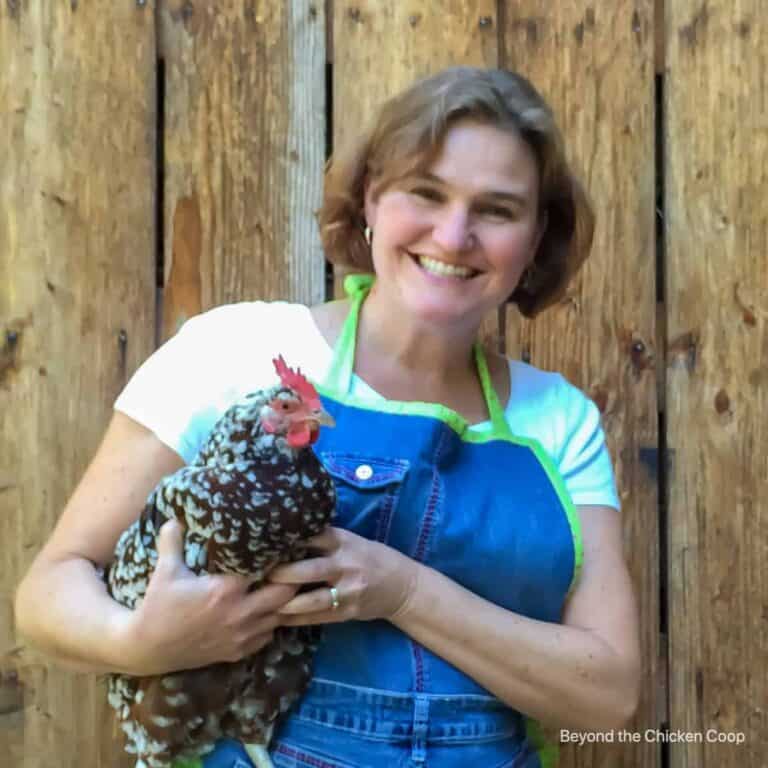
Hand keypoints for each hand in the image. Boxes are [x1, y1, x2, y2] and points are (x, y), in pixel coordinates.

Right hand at [116, 518, 297, 674]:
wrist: (147, 649)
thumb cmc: (158, 606)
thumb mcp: (165, 571)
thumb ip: (172, 541)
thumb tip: (175, 517)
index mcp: (226, 590)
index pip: (267, 570)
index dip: (278, 558)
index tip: (285, 547)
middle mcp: (240, 614)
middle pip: (285, 594)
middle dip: (291, 579)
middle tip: (291, 566)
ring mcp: (241, 636)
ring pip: (280, 617)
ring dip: (283, 603)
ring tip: (282, 587)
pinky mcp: (237, 652)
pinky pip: (267, 636)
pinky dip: (270, 623)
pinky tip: (264, 611)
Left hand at [267, 527, 417, 625]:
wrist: (402, 586)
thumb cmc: (370, 558)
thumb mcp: (351, 541)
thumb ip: (324, 540)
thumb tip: (285, 537)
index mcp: (344, 541)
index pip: (311, 537)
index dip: (287, 542)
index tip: (264, 545)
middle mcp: (346, 564)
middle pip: (308, 570)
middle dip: (281, 574)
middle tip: (258, 577)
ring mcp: (348, 590)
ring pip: (311, 599)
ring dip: (286, 603)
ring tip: (264, 603)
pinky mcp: (349, 612)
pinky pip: (317, 618)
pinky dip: (296, 619)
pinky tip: (279, 619)